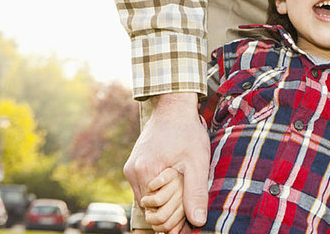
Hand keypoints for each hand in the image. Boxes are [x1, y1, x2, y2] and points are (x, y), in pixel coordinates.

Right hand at [123, 92, 210, 226]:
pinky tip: (172, 176)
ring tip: (181, 181)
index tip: (189, 205)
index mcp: (146, 172)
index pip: (157, 213)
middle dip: (169, 208)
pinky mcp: (133, 165)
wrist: (174, 107)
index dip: (175, 215)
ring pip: (146, 199)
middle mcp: (133, 172)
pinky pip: (144, 187)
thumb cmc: (187, 132)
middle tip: (187, 193)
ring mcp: (131, 168)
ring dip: (164, 198)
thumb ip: (195, 192)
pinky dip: (158, 188)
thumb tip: (198, 222)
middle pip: (150, 208)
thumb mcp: (197, 162)